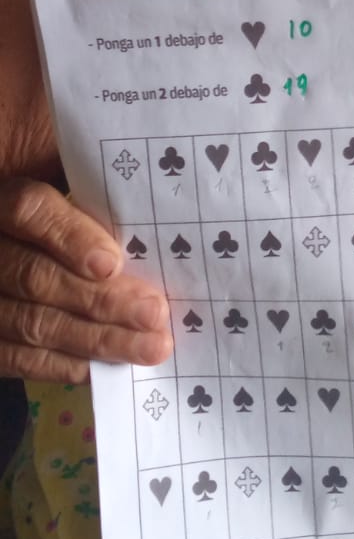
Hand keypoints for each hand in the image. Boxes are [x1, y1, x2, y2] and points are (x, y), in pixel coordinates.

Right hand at [0, 178, 171, 382]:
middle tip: (154, 313)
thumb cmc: (50, 202)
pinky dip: (67, 365)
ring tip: (149, 347)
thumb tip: (136, 190)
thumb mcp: (50, 173)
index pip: (27, 210)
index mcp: (1, 198)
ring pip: (31, 323)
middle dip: (100, 300)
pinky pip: (19, 359)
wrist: (12, 247)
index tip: (112, 263)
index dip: (70, 237)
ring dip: (96, 340)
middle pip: (35, 277)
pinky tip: (109, 366)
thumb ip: (84, 180)